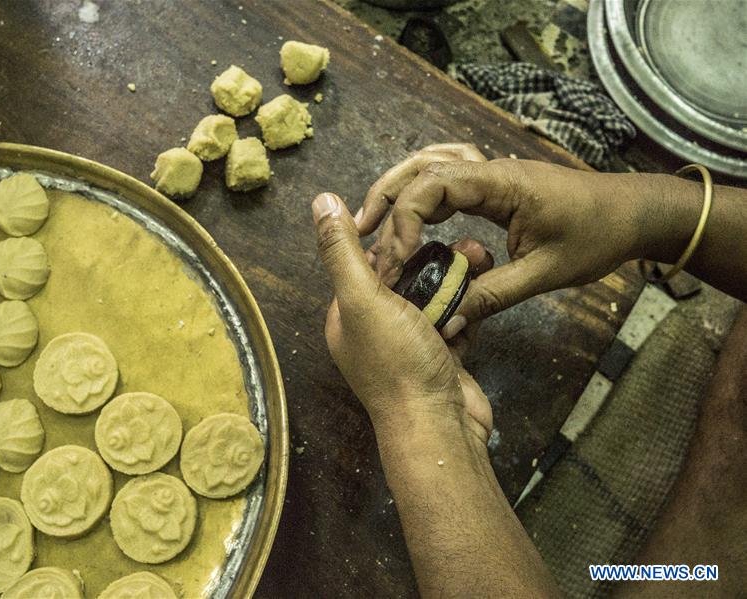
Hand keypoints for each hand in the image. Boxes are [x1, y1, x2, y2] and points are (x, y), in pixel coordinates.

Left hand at [312, 192, 490, 441]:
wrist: (439, 426)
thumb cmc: (398, 364)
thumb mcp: (363, 298)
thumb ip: (341, 250)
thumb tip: (321, 200)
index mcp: (348, 317)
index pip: (366, 263)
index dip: (395, 241)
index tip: (424, 221)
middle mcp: (375, 331)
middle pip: (405, 279)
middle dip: (435, 260)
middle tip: (468, 246)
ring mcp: (409, 346)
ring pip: (434, 299)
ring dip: (457, 281)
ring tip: (482, 262)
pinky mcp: (441, 358)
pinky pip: (455, 322)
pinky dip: (468, 309)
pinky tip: (483, 292)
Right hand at [357, 156, 656, 333]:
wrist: (635, 213)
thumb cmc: (597, 236)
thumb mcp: (544, 273)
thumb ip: (491, 296)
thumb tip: (445, 322)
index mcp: (500, 183)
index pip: (432, 185)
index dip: (404, 219)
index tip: (396, 258)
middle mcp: (489, 170)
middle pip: (420, 167)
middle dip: (385, 197)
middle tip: (361, 231)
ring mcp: (492, 174)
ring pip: (430, 165)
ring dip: (399, 190)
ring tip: (374, 222)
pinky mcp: (496, 185)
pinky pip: (448, 176)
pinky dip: (422, 192)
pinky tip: (413, 216)